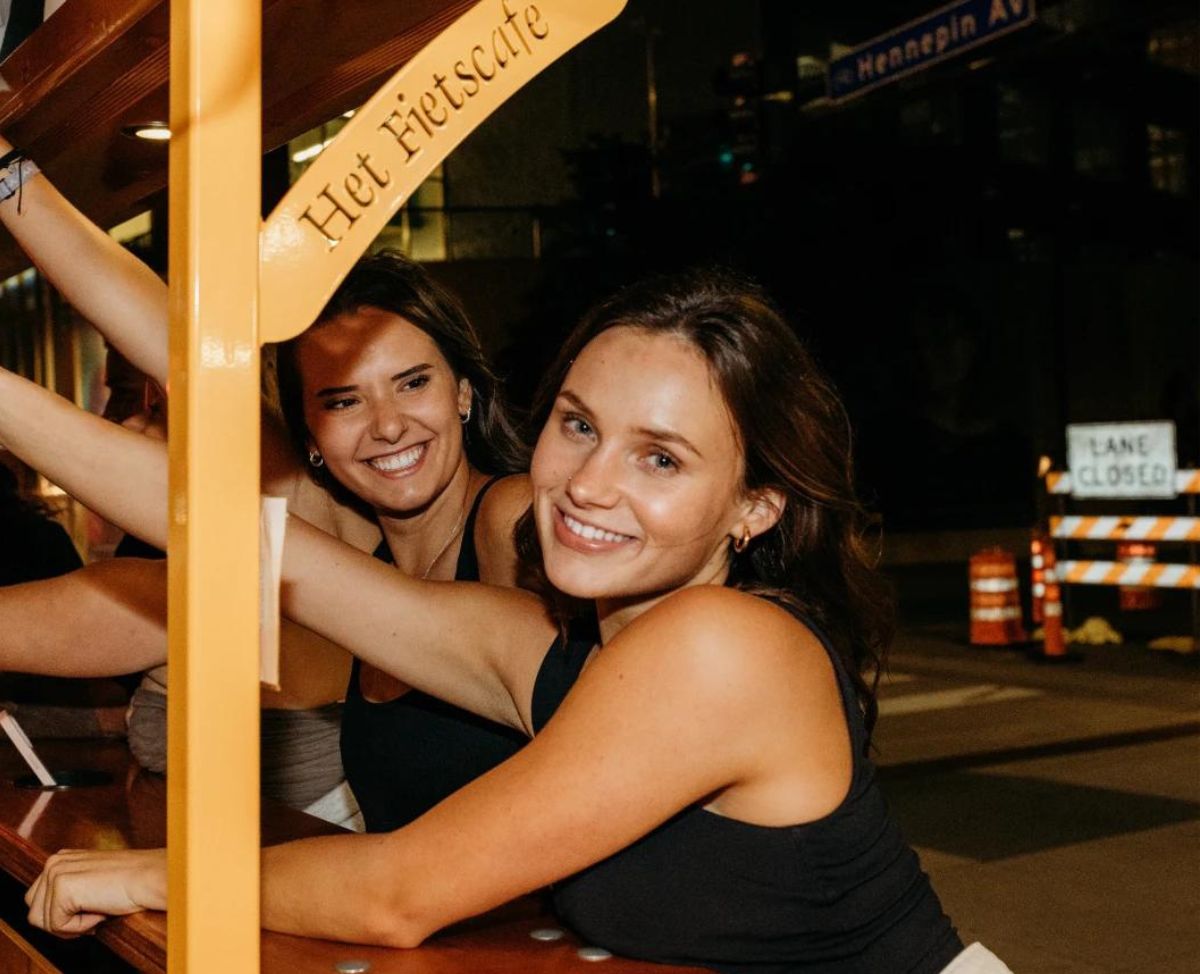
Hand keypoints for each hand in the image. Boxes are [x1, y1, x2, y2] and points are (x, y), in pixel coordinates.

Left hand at [25, 847, 166, 935]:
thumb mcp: (91, 883)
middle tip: (93, 912)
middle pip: (34, 914)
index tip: (91, 908)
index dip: (63, 916)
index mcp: (59, 860)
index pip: (38, 903)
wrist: (151, 879)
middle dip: (62, 922)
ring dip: (72, 925)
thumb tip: (48, 919)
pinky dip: (80, 926)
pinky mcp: (62, 887)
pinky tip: (100, 909)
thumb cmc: (129, 884)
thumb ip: (68, 892)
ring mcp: (56, 872)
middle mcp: (53, 862)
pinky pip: (57, 926)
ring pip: (42, 922)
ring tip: (98, 908)